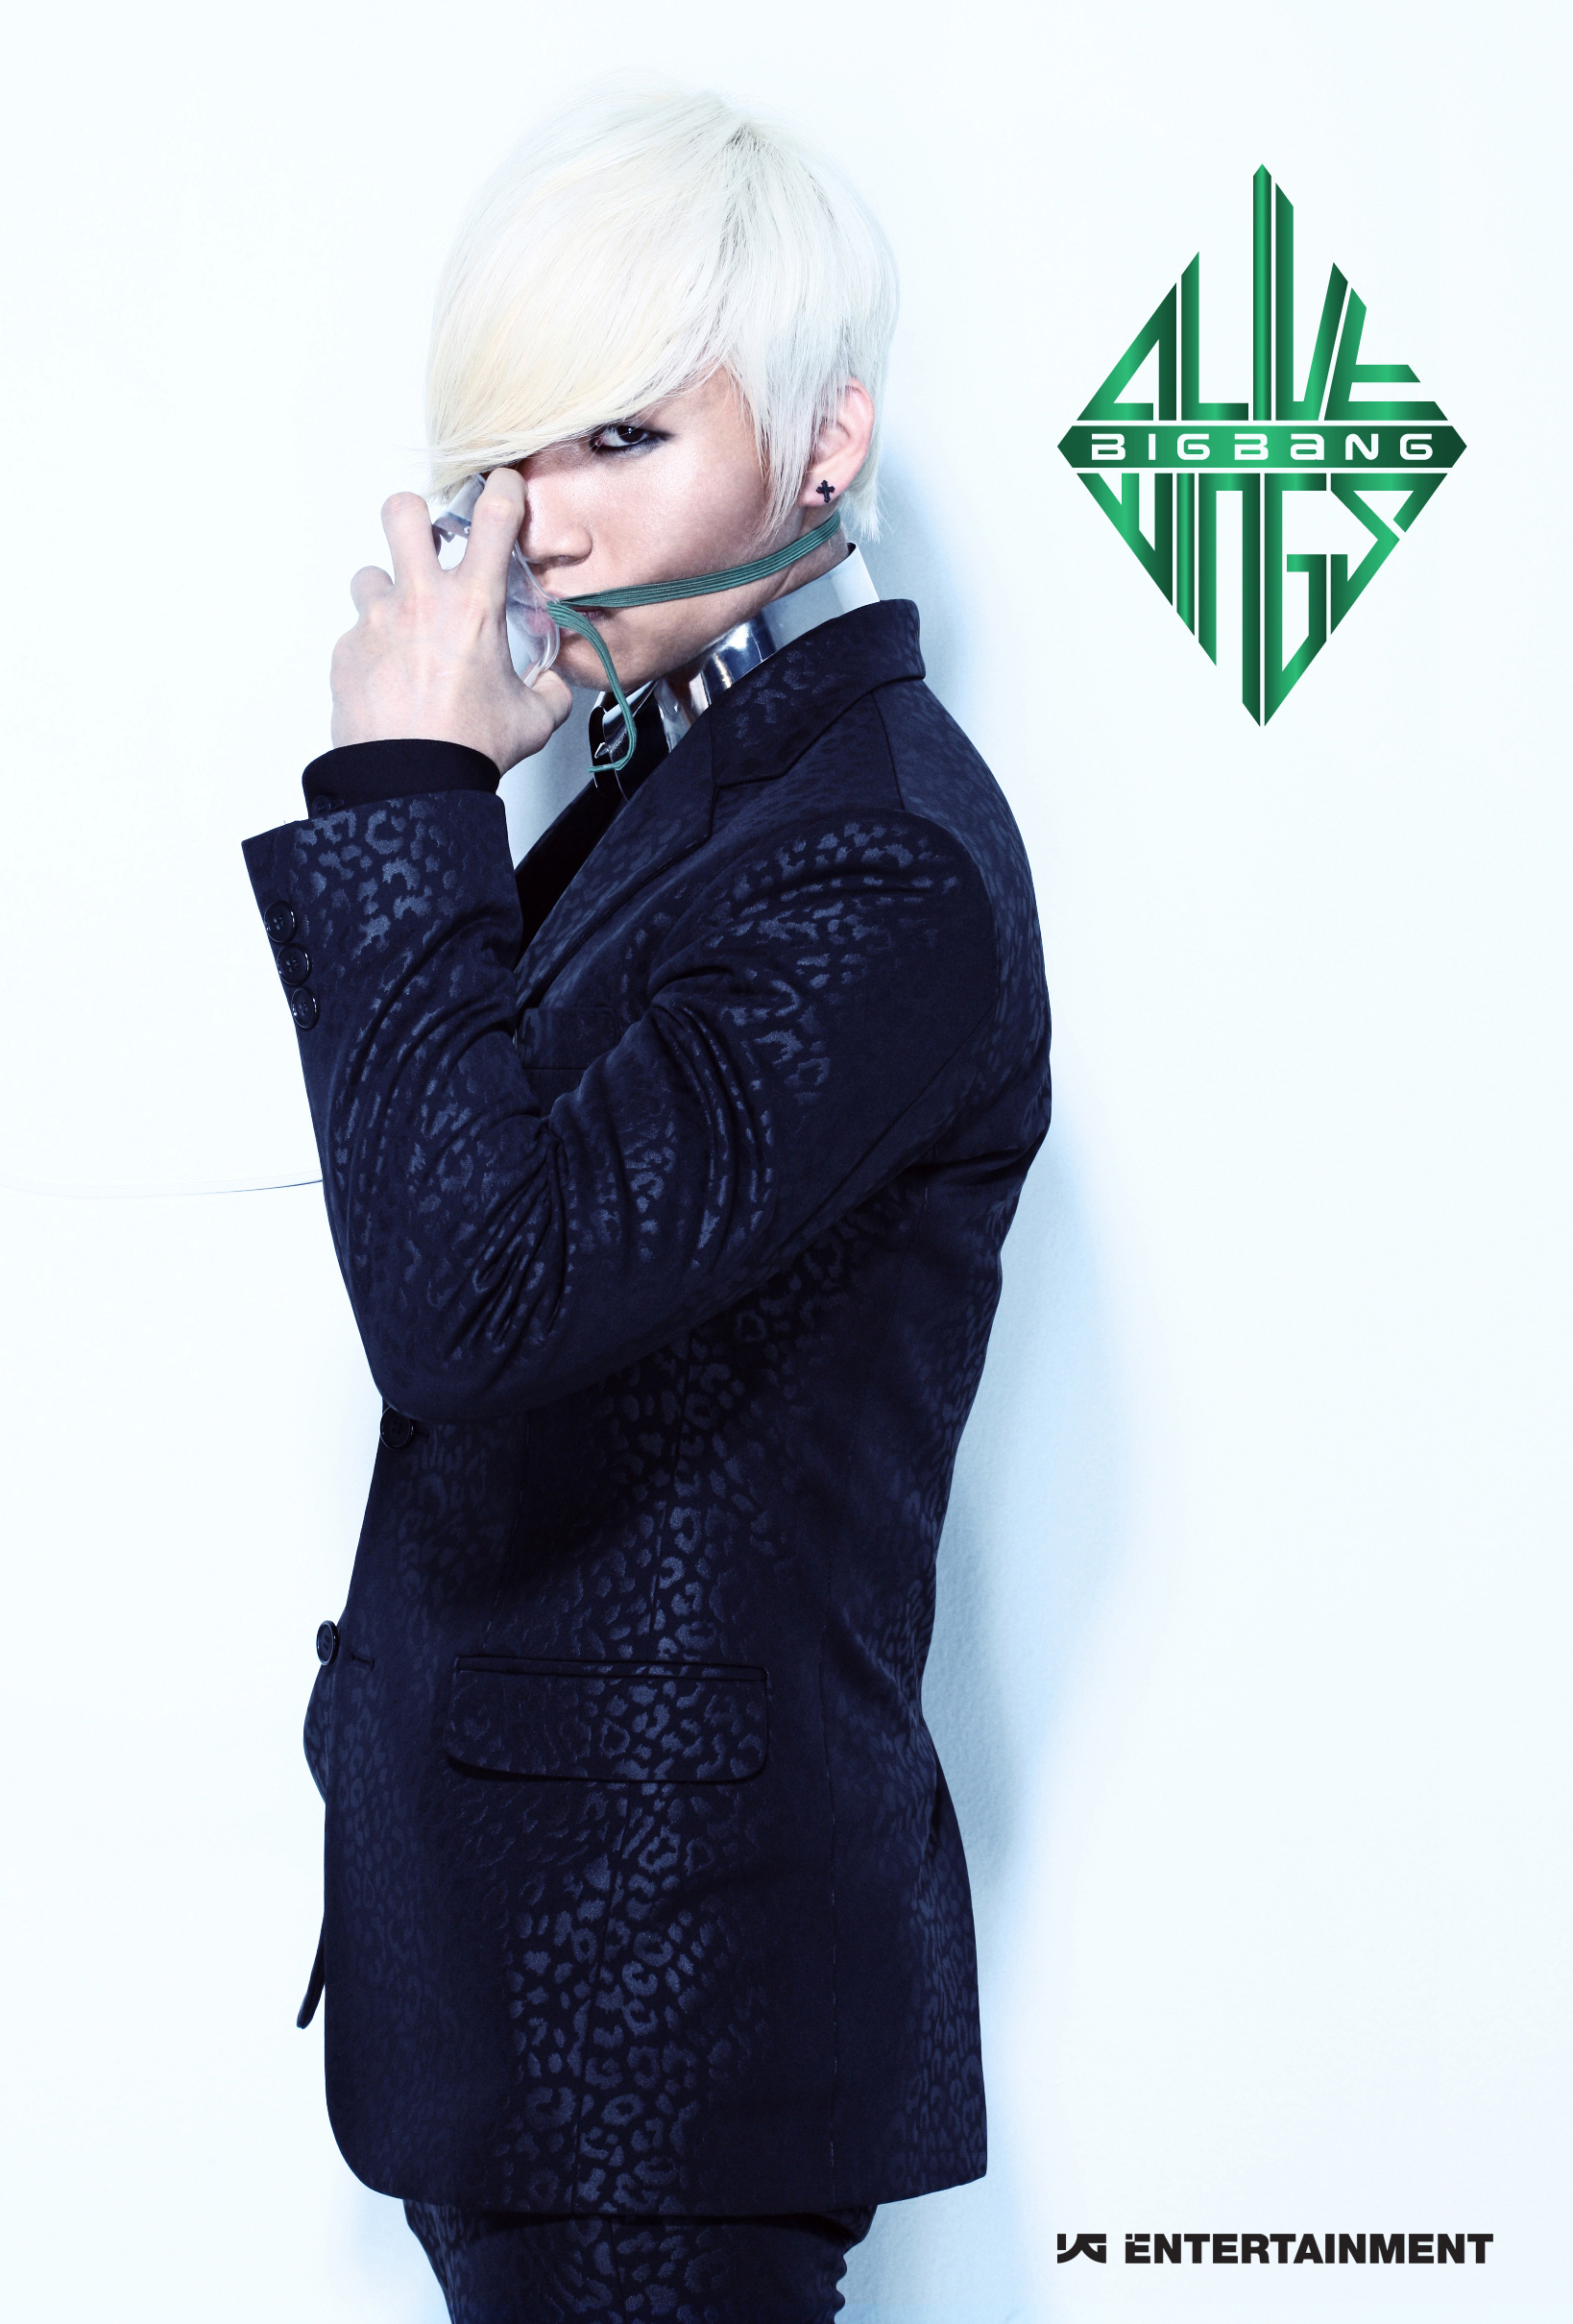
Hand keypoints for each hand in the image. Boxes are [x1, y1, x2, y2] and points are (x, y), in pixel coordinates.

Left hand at [330, 469, 572, 769]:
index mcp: (473, 605)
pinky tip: (390, 680)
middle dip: (414, 516)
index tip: (502, 487)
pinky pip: (358, 635)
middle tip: (425, 541)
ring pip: (370, 576)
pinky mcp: (346, 652)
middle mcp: (419, 601)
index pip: (492, 517)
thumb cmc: (468, 749)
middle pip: (402, 513)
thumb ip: (547, 689)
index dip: (501, 490)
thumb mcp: (532, 719)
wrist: (411, 784)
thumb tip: (549, 682)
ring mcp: (376, 622)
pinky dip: (374, 650)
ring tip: (404, 630)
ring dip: (387, 593)